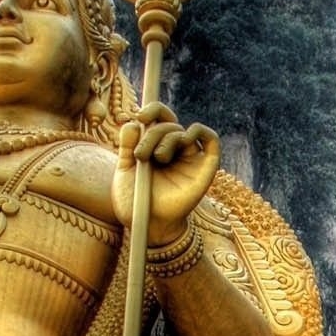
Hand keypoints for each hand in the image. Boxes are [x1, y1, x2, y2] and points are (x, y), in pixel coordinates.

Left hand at [114, 101, 218, 246]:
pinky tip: (185, 139)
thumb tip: (131, 123)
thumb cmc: (135, 200)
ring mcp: (190, 157)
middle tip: (140, 154)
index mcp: (155, 146)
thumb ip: (126, 146)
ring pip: (182, 132)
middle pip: (168, 125)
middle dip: (152, 133)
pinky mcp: (206, 167)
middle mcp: (174, 149)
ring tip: (156, 159)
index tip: (139, 116)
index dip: (152, 110)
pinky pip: (211, 139)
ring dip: (166, 138)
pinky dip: (200, 131)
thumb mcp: (124, 170)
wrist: (148, 225)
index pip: (159, 118)